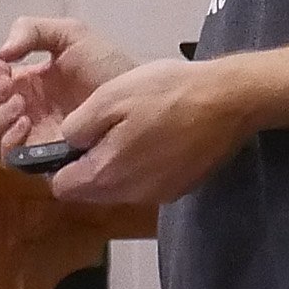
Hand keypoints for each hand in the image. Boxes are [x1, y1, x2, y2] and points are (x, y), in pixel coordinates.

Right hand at [0, 16, 136, 161]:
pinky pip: (9, 159)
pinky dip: (8, 140)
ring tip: (22, 104)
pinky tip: (27, 122)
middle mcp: (18, 113)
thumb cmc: (106, 65)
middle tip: (9, 83)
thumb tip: (0, 54)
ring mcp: (29, 138)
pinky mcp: (42, 158)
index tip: (2, 67)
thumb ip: (32, 31)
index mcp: (20, 84)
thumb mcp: (70, 35)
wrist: (135, 94)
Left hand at [49, 55, 259, 205]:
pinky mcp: (180, 189)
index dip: (60, 162)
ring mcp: (158, 195)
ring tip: (136, 127)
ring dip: (119, 164)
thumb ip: (79, 127)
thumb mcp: (110, 97)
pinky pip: (148, 183)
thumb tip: (66, 143)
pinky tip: (161, 136)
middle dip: (90, 164)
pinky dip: (146, 166)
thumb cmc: (166, 93)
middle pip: (92, 190)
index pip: (62, 187)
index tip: (74, 138)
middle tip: (107, 125)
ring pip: (120, 187)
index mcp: (106, 174)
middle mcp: (129, 195)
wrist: (228, 101)